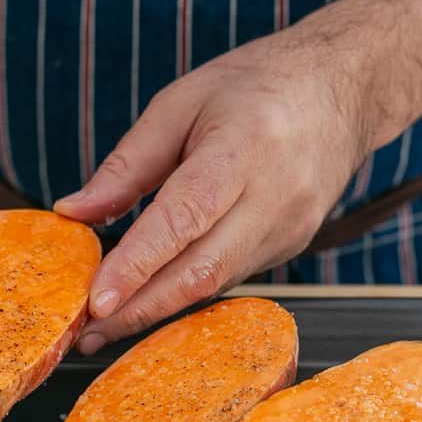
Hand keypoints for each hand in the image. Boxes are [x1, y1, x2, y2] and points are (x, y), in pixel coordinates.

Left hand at [55, 15, 372, 352]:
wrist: (346, 88)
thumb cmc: (257, 86)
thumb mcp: (181, 104)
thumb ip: (127, 165)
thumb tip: (75, 214)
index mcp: (243, 149)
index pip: (183, 220)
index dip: (137, 266)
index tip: (96, 302)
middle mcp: (274, 198)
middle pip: (201, 271)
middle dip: (139, 310)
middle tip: (87, 334)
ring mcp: (290, 229)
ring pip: (214, 284)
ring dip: (158, 308)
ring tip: (107, 323)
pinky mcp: (292, 246)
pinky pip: (230, 276)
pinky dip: (186, 289)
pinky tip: (153, 295)